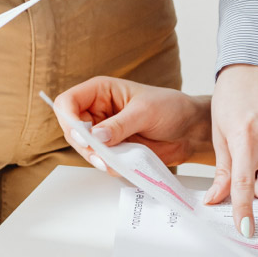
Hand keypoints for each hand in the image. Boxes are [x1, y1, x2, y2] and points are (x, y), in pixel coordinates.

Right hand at [53, 76, 211, 169]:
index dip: (69, 119)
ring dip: (98, 158)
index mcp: (100, 91)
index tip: (83, 136)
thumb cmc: (171, 108)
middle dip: (84, 145)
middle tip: (102, 155)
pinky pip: (100, 161)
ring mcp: (104, 132)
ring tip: (117, 159)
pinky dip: (109, 165)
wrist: (190, 130)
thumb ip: (119, 125)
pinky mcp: (113, 150)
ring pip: (84, 149)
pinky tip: (125, 162)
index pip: (67, 102)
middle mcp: (98, 111)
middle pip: (71, 130)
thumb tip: (95, 137)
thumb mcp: (145, 112)